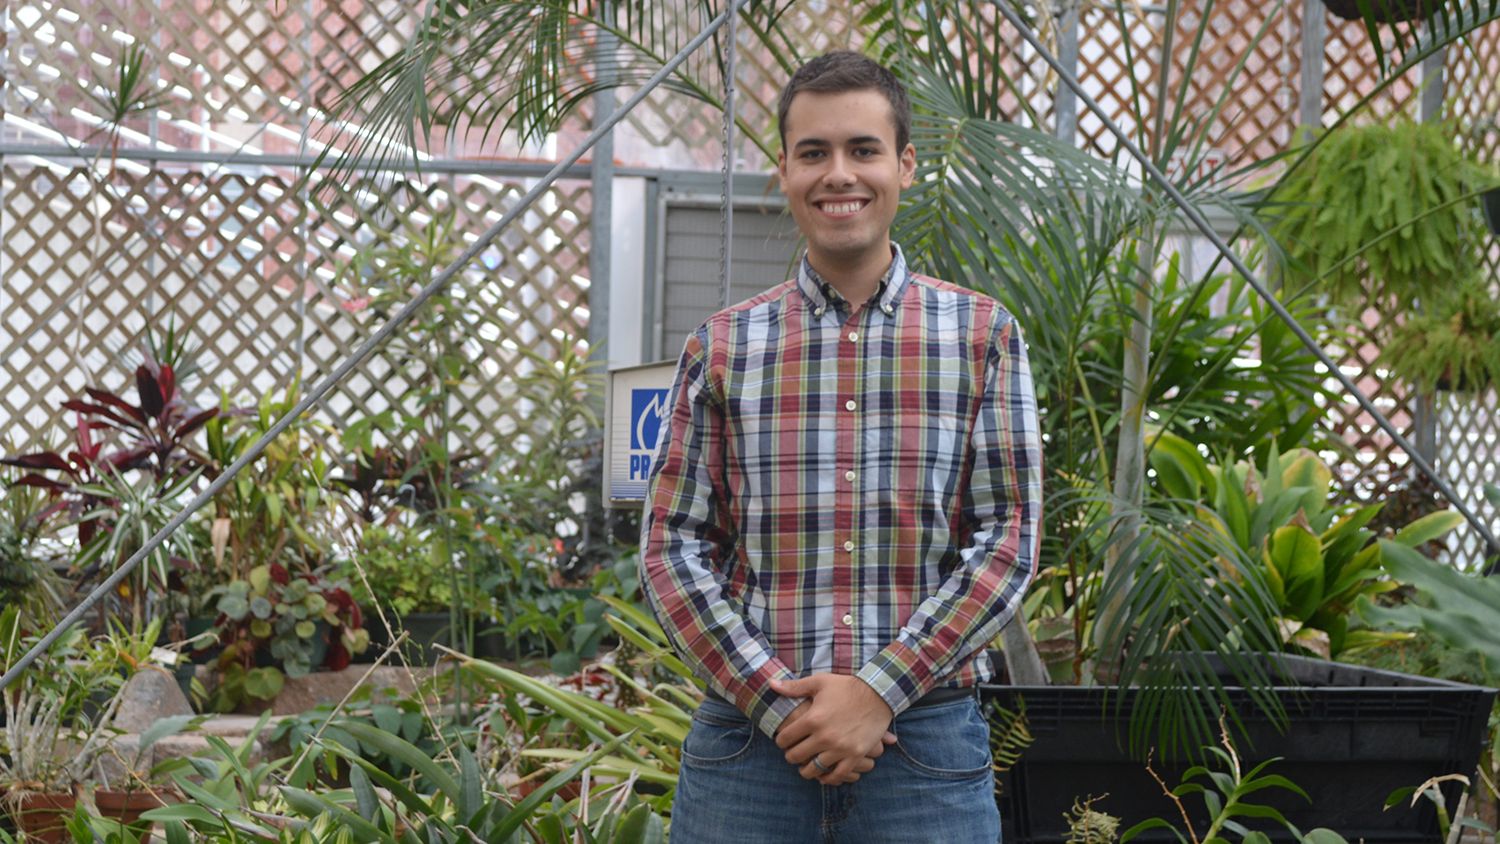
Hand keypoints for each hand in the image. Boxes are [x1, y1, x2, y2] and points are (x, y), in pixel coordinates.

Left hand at [771, 675, 894, 785]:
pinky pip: (838, 775)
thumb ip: (794, 687)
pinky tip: (824, 776)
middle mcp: (824, 736)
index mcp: (813, 718)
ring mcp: (840, 748)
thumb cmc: (847, 686)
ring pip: (814, 769)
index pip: (785, 738)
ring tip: (805, 767)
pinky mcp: (855, 755)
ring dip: (806, 770)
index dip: (780, 741)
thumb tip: (771, 684)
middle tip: (792, 754)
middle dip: (791, 756)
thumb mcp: (819, 683)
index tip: (782, 741)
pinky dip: (828, 779)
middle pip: (796, 756)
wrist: (878, 694)